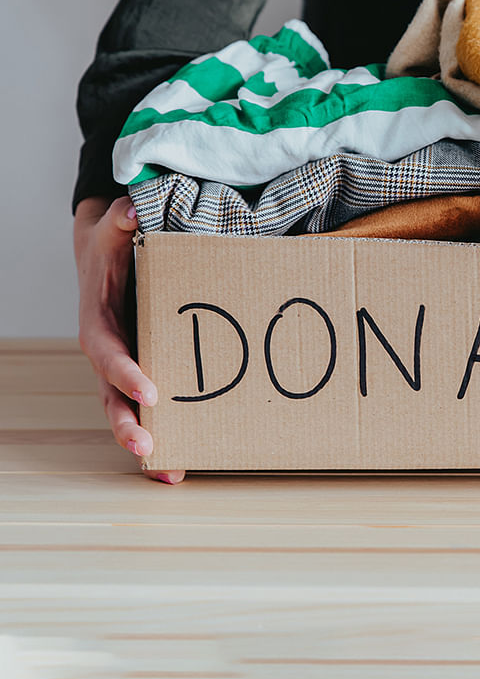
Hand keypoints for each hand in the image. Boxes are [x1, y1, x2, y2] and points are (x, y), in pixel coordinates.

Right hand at [74, 195, 184, 483]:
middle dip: (127, 423)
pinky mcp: (145, 374)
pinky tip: (180, 465)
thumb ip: (120, 222)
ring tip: (168, 470)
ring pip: (128, 412)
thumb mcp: (113, 231)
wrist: (110, 259)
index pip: (108, 353)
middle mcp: (110, 354)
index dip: (125, 372)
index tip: (149, 390)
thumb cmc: (113, 248)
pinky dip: (163, 438)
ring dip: (145, 442)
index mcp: (99, 324)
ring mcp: (126, 369)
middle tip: (148, 445)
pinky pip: (149, 410)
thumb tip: (129, 208)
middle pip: (112, 396)